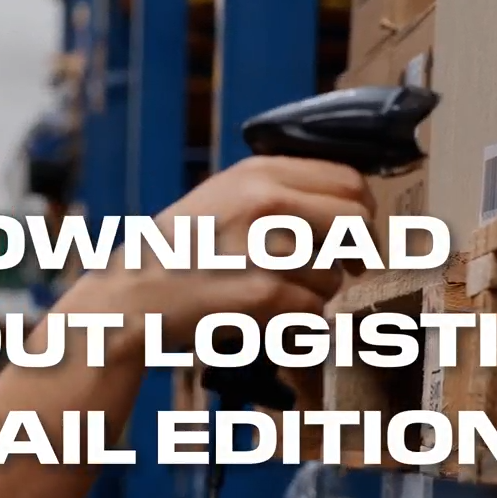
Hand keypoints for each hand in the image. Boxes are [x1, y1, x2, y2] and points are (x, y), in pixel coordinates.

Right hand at [95, 156, 373, 345]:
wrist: (132, 297)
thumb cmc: (180, 253)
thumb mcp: (225, 197)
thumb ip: (281, 190)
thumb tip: (352, 202)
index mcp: (259, 173)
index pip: (349, 180)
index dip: (364, 211)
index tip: (358, 234)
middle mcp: (266, 202)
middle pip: (356, 222)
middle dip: (359, 252)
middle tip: (351, 270)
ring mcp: (265, 248)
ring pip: (334, 276)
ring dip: (318, 294)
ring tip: (279, 297)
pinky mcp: (263, 294)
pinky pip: (314, 312)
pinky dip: (299, 324)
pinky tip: (269, 319)